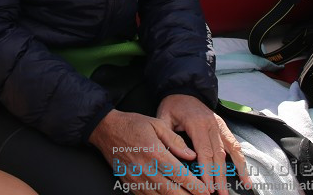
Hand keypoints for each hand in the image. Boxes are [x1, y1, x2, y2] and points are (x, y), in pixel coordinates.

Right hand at [89, 108, 210, 192]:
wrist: (106, 129)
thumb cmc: (132, 124)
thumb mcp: (156, 124)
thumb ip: (175, 140)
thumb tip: (191, 155)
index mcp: (154, 152)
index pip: (179, 174)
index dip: (195, 186)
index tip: (206, 191)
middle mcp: (145, 168)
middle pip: (171, 191)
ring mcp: (136, 178)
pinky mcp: (129, 183)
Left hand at [157, 94, 251, 193]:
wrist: (184, 89)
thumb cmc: (172, 107)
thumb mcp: (164, 118)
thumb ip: (170, 136)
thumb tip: (184, 156)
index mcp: (197, 123)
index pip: (204, 151)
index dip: (206, 170)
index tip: (207, 187)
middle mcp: (212, 124)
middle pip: (218, 154)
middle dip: (219, 176)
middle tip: (219, 194)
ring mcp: (220, 125)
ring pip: (231, 150)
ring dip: (236, 170)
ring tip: (240, 187)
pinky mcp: (224, 127)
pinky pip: (235, 144)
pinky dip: (242, 160)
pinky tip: (246, 174)